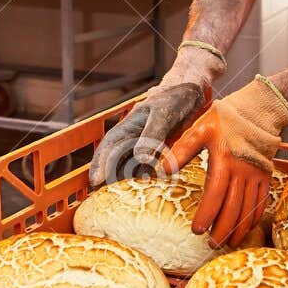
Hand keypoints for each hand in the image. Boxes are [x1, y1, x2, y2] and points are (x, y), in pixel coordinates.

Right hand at [89, 83, 205, 186]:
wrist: (192, 91)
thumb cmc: (175, 97)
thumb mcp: (163, 114)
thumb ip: (152, 135)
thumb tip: (141, 159)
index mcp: (129, 125)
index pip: (109, 146)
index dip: (100, 163)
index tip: (95, 181)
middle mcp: (134, 135)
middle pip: (116, 158)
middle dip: (109, 175)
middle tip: (104, 195)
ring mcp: (147, 143)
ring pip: (131, 163)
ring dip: (126, 178)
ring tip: (123, 196)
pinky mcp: (160, 149)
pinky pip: (148, 165)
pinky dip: (145, 175)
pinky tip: (147, 187)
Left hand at [158, 77, 287, 247]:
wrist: (259, 109)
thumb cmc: (226, 118)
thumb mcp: (200, 128)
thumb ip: (182, 150)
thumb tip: (163, 169)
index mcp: (223, 161)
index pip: (215, 194)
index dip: (207, 214)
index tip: (197, 231)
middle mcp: (242, 171)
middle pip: (233, 207)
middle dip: (222, 229)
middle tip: (212, 244)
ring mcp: (256, 175)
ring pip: (248, 208)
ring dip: (238, 228)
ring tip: (228, 243)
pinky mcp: (266, 175)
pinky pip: (261, 202)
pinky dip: (254, 218)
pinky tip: (246, 229)